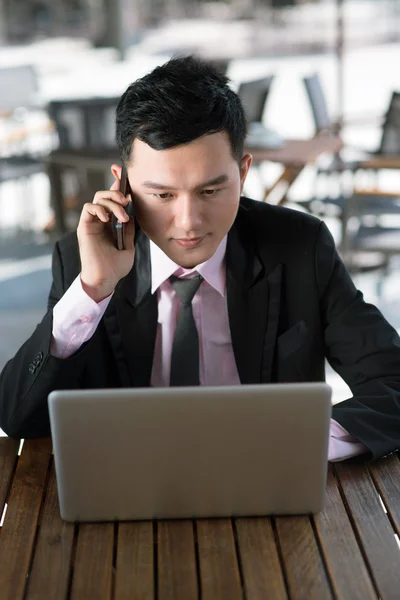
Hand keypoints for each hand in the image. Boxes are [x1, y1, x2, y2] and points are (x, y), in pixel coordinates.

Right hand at [77, 175, 134, 301]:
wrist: (105, 279)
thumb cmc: (116, 267)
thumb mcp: (129, 245)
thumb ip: (130, 229)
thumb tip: (132, 214)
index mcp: (111, 223)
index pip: (113, 199)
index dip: (117, 184)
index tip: (122, 174)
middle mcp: (100, 220)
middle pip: (105, 194)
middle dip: (116, 192)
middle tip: (127, 201)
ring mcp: (92, 223)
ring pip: (98, 198)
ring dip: (112, 203)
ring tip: (122, 216)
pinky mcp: (84, 227)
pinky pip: (88, 208)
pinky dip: (98, 208)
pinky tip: (108, 219)